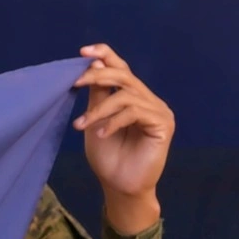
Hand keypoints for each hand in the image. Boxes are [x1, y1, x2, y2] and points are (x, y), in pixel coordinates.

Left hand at [74, 44, 172, 233]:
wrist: (120, 187)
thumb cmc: (108, 156)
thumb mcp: (96, 118)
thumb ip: (98, 93)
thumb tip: (94, 63)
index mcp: (134, 96)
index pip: (122, 68)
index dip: (105, 55)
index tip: (83, 52)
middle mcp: (149, 100)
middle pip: (124, 75)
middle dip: (97, 76)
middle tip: (74, 83)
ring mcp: (159, 111)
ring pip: (125, 95)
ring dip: (99, 109)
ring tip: (81, 125)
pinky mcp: (163, 124)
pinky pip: (134, 112)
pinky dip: (113, 121)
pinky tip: (100, 134)